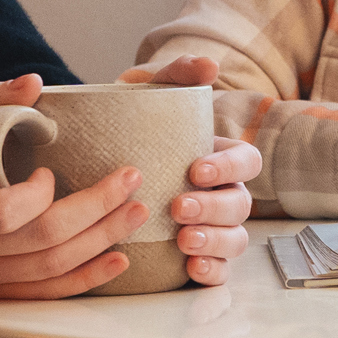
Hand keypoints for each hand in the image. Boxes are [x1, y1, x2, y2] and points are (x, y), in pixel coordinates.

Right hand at [0, 76, 148, 297]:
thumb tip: (34, 83)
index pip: (1, 212)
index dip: (37, 195)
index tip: (51, 172)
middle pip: (41, 240)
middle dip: (95, 210)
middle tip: (130, 181)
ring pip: (51, 269)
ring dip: (101, 240)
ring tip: (135, 212)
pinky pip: (47, 294)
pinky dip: (86, 279)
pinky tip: (118, 260)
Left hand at [117, 57, 262, 285]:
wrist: (90, 160)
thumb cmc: (128, 124)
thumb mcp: (147, 93)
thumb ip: (176, 73)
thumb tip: (210, 66)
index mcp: (218, 156)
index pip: (246, 161)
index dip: (229, 167)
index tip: (195, 171)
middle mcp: (222, 193)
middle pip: (241, 205)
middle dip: (214, 208)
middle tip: (178, 209)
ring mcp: (212, 227)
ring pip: (235, 240)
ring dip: (215, 241)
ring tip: (184, 241)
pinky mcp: (195, 256)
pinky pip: (219, 270)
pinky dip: (212, 271)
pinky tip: (192, 268)